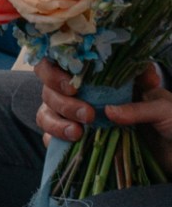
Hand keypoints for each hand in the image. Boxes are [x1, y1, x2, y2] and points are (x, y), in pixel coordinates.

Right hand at [35, 60, 171, 173]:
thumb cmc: (170, 120)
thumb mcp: (163, 105)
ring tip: (78, 134)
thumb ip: (141, 103)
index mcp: (100, 77)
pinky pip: (53, 139)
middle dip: (62, 102)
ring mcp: (77, 117)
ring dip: (56, 123)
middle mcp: (84, 94)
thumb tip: (110, 111)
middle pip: (50, 90)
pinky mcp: (77, 141)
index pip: (62, 63)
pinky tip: (72, 143)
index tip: (72, 86)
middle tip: (89, 115)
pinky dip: (55, 140)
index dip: (55, 72)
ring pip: (46, 113)